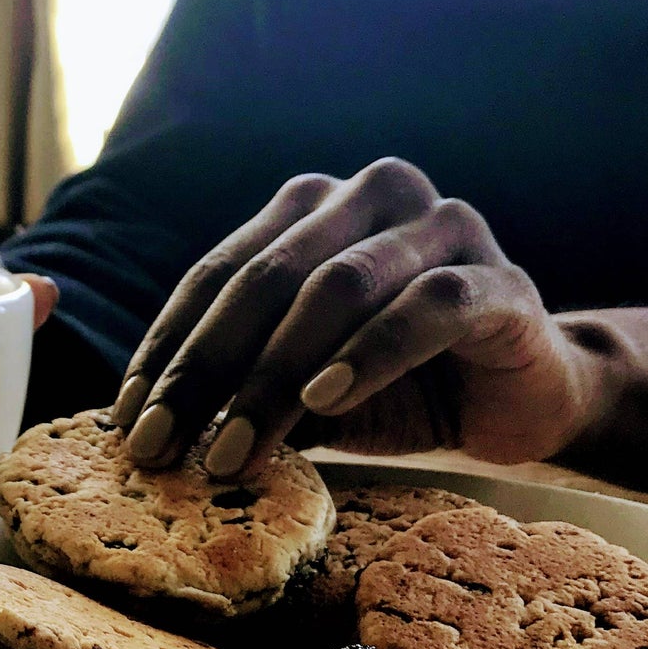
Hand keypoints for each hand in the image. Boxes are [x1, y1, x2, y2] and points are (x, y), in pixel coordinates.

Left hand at [110, 158, 604, 476]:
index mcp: (310, 211)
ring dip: (272, 377)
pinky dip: (368, 355)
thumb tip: (147, 432)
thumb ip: (239, 388)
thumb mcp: (300, 389)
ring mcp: (441, 227)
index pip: (216, 275)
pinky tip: (325, 401)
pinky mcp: (499, 280)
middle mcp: (371, 197)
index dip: (167, 350)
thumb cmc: (396, 388)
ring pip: (336, 290)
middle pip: (265, 279)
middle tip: (160, 447)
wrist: (520, 397)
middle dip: (204, 371)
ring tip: (231, 451)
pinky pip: (426, 308)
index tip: (127, 421)